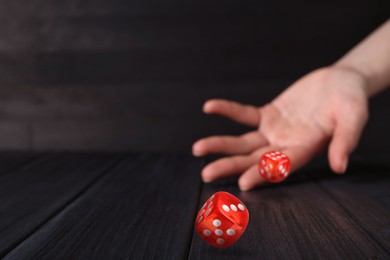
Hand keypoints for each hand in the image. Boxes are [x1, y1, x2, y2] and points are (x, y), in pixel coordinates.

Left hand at [192, 66, 368, 190]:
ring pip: (243, 142)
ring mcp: (274, 132)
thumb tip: (340, 166)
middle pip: (254, 160)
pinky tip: (209, 107)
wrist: (341, 81)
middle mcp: (285, 146)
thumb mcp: (353, 116)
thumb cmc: (351, 100)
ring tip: (197, 149)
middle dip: (230, 166)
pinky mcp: (268, 116)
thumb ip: (346, 139)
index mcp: (305, 150)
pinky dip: (228, 110)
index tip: (244, 182)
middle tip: (207, 175)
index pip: (281, 166)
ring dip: (221, 144)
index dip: (263, 174)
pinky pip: (244, 114)